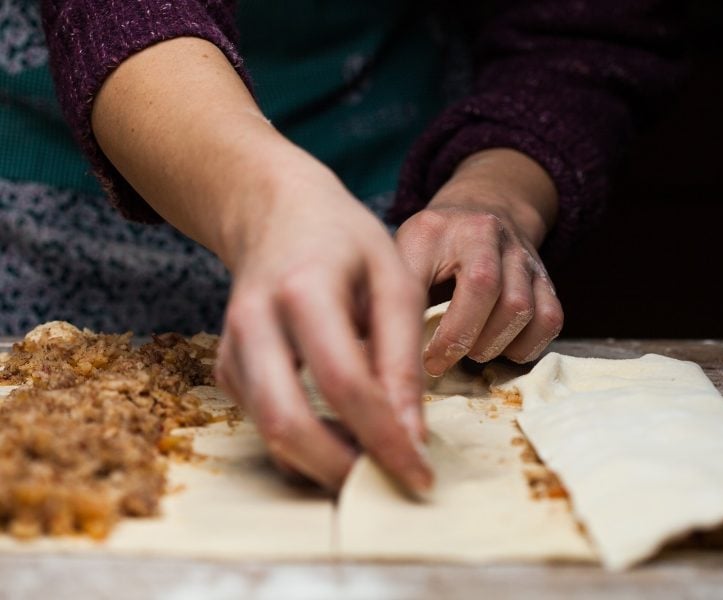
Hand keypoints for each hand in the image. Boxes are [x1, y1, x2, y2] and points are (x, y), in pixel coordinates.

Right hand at [213, 154, 431, 492]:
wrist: (276, 214)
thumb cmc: (345, 242)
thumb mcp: (394, 280)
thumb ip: (402, 356)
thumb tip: (410, 435)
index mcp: (303, 290)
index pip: (344, 383)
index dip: (385, 438)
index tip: (421, 475)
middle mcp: (254, 322)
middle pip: (287, 422)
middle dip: (340, 470)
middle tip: (388, 486)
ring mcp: (232, 347)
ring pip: (269, 433)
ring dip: (321, 465)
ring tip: (373, 465)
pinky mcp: (226, 366)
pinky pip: (263, 422)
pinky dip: (303, 444)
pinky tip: (342, 435)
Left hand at [395, 148, 562, 375]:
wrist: (484, 207)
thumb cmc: (431, 245)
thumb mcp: (400, 254)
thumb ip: (382, 295)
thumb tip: (363, 355)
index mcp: (438, 229)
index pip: (435, 278)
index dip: (441, 331)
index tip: (422, 362)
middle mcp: (487, 234)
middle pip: (490, 292)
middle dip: (464, 338)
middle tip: (441, 361)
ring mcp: (522, 255)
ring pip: (522, 309)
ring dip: (494, 344)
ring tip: (470, 352)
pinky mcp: (546, 277)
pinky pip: (550, 319)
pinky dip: (526, 346)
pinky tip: (502, 349)